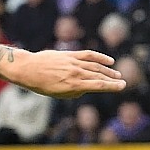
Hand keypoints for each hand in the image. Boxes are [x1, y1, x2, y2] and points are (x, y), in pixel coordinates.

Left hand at [3, 49, 125, 99]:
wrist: (28, 69)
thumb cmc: (41, 84)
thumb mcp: (57, 94)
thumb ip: (74, 92)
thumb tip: (87, 88)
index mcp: (73, 85)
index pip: (97, 85)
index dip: (111, 86)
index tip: (121, 86)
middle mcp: (75, 73)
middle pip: (99, 76)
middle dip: (112, 79)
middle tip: (122, 82)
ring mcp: (73, 63)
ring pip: (96, 66)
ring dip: (108, 70)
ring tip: (116, 74)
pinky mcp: (70, 55)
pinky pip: (89, 55)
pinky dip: (100, 57)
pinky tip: (109, 61)